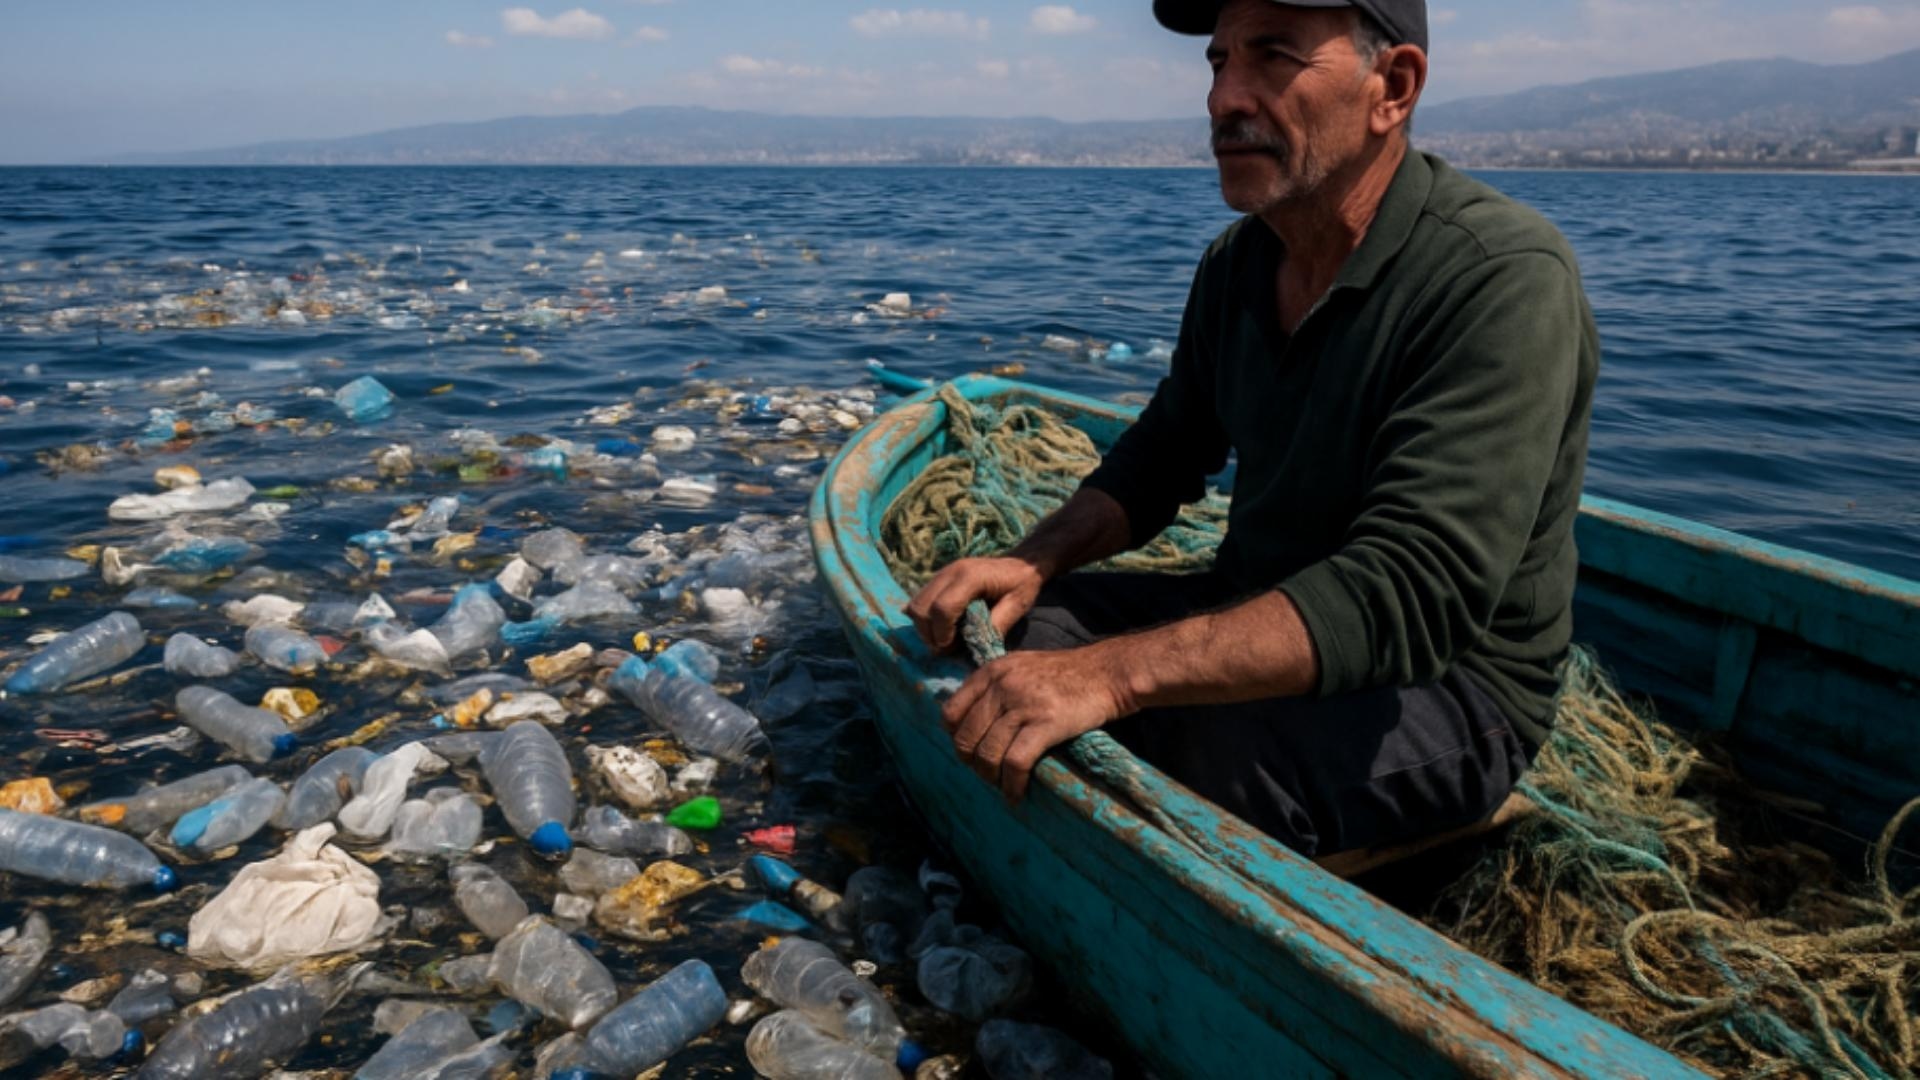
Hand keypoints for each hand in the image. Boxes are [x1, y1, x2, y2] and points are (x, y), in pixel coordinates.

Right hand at [904, 556, 1045, 652]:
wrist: (1021, 561)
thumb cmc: (1022, 583)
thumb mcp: (1017, 605)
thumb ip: (997, 625)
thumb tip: (975, 646)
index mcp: (970, 577)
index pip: (942, 608)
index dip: (943, 634)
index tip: (952, 649)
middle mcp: (950, 572)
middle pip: (921, 608)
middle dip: (930, 634)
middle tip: (947, 648)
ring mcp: (941, 573)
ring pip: (915, 605)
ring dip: (924, 628)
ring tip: (944, 639)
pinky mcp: (938, 578)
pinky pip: (918, 601)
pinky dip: (924, 618)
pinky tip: (941, 627)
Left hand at [941, 645, 1131, 801]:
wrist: (1108, 672)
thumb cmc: (1068, 674)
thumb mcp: (1022, 667)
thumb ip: (995, 687)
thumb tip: (972, 722)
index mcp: (992, 671)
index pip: (951, 711)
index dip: (956, 738)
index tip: (970, 751)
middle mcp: (1002, 685)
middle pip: (966, 736)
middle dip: (972, 762)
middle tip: (986, 773)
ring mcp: (1023, 704)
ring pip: (988, 752)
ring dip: (991, 777)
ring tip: (1002, 785)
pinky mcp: (1046, 723)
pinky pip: (1016, 762)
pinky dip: (1012, 784)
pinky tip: (1017, 793)